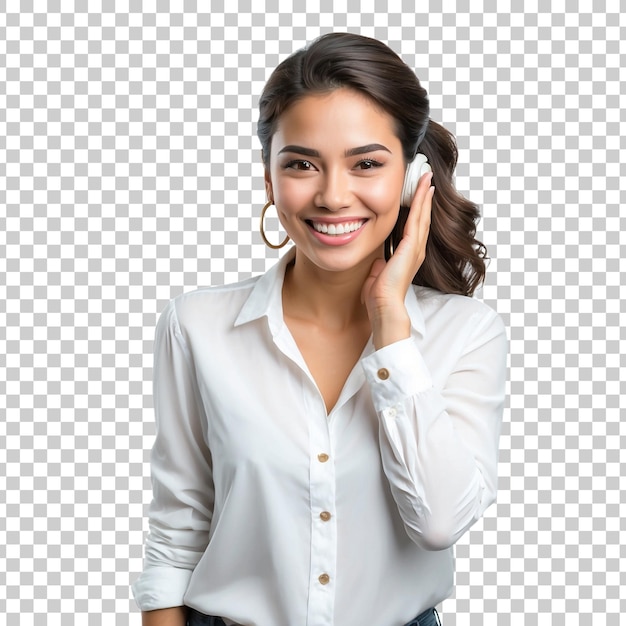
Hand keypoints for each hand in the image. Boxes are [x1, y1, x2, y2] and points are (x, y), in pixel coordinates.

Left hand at [361, 171, 433, 348]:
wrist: (384, 306)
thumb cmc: (379, 295)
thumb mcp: (378, 273)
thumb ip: (380, 264)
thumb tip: (378, 261)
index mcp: (407, 255)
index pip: (414, 226)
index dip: (418, 209)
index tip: (419, 193)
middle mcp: (415, 250)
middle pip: (423, 217)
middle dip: (424, 197)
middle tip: (427, 177)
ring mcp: (415, 248)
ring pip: (423, 215)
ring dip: (425, 196)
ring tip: (428, 178)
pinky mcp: (410, 247)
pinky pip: (417, 220)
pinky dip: (421, 204)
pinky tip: (423, 190)